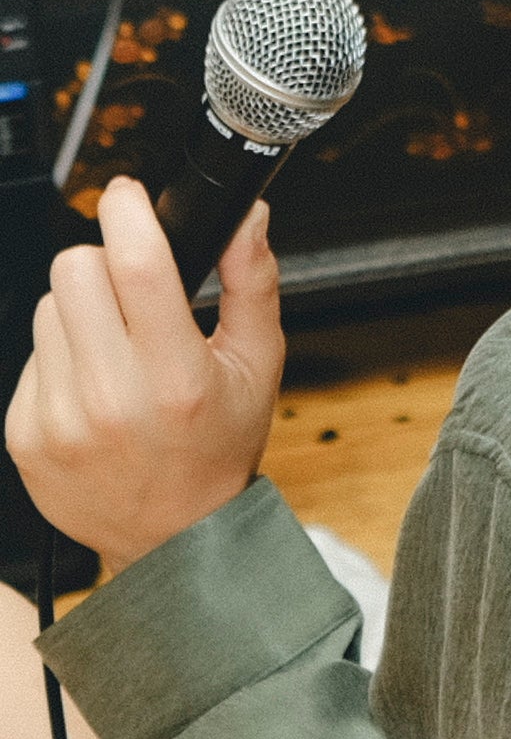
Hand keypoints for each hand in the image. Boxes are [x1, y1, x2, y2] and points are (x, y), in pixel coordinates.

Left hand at [3, 176, 283, 574]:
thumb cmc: (218, 452)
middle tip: (132, 301)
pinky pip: (29, 357)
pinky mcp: (26, 432)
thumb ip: (252, 284)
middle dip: (104, 268)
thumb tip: (245, 218)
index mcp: (176, 378)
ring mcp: (62, 418)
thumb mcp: (257, 369)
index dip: (127, 210)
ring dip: (80, 317)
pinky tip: (92, 394)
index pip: (135, 262)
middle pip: (76, 268)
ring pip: (48, 307)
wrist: (174, 540)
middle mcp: (113, 398)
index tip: (128, 199)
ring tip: (115, 358)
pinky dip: (61, 362)